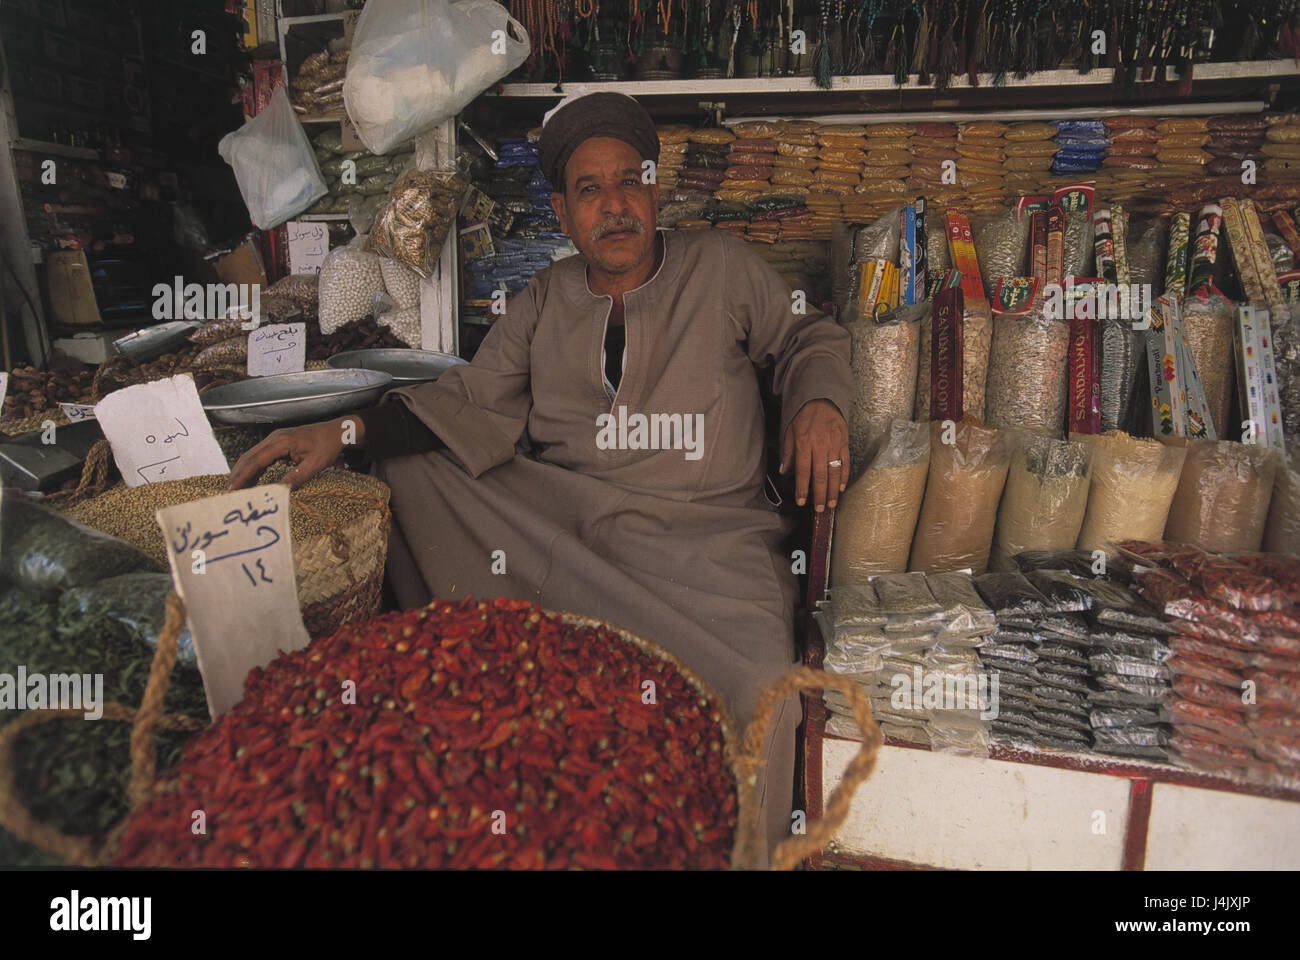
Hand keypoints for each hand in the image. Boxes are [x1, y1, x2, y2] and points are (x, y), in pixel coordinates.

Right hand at [226, 416, 362, 490]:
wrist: (336, 432)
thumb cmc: (327, 446)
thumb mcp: (315, 464)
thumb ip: (296, 477)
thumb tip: (279, 491)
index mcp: (281, 442)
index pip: (256, 460)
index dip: (243, 475)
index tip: (233, 489)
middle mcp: (274, 438)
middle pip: (249, 457)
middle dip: (237, 474)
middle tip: (229, 492)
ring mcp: (275, 439)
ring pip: (253, 456)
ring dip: (243, 471)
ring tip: (235, 488)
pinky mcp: (279, 443)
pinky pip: (261, 456)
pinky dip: (253, 468)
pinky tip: (250, 480)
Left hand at [779, 399, 848, 512]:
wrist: (823, 401)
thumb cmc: (804, 418)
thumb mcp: (790, 432)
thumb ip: (788, 453)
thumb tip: (783, 471)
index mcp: (804, 443)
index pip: (802, 470)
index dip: (802, 488)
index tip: (802, 502)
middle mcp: (819, 446)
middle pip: (819, 475)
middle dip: (819, 494)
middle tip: (818, 509)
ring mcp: (833, 445)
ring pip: (834, 472)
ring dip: (832, 490)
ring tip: (830, 504)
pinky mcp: (844, 443)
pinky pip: (845, 463)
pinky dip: (844, 477)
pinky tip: (840, 488)